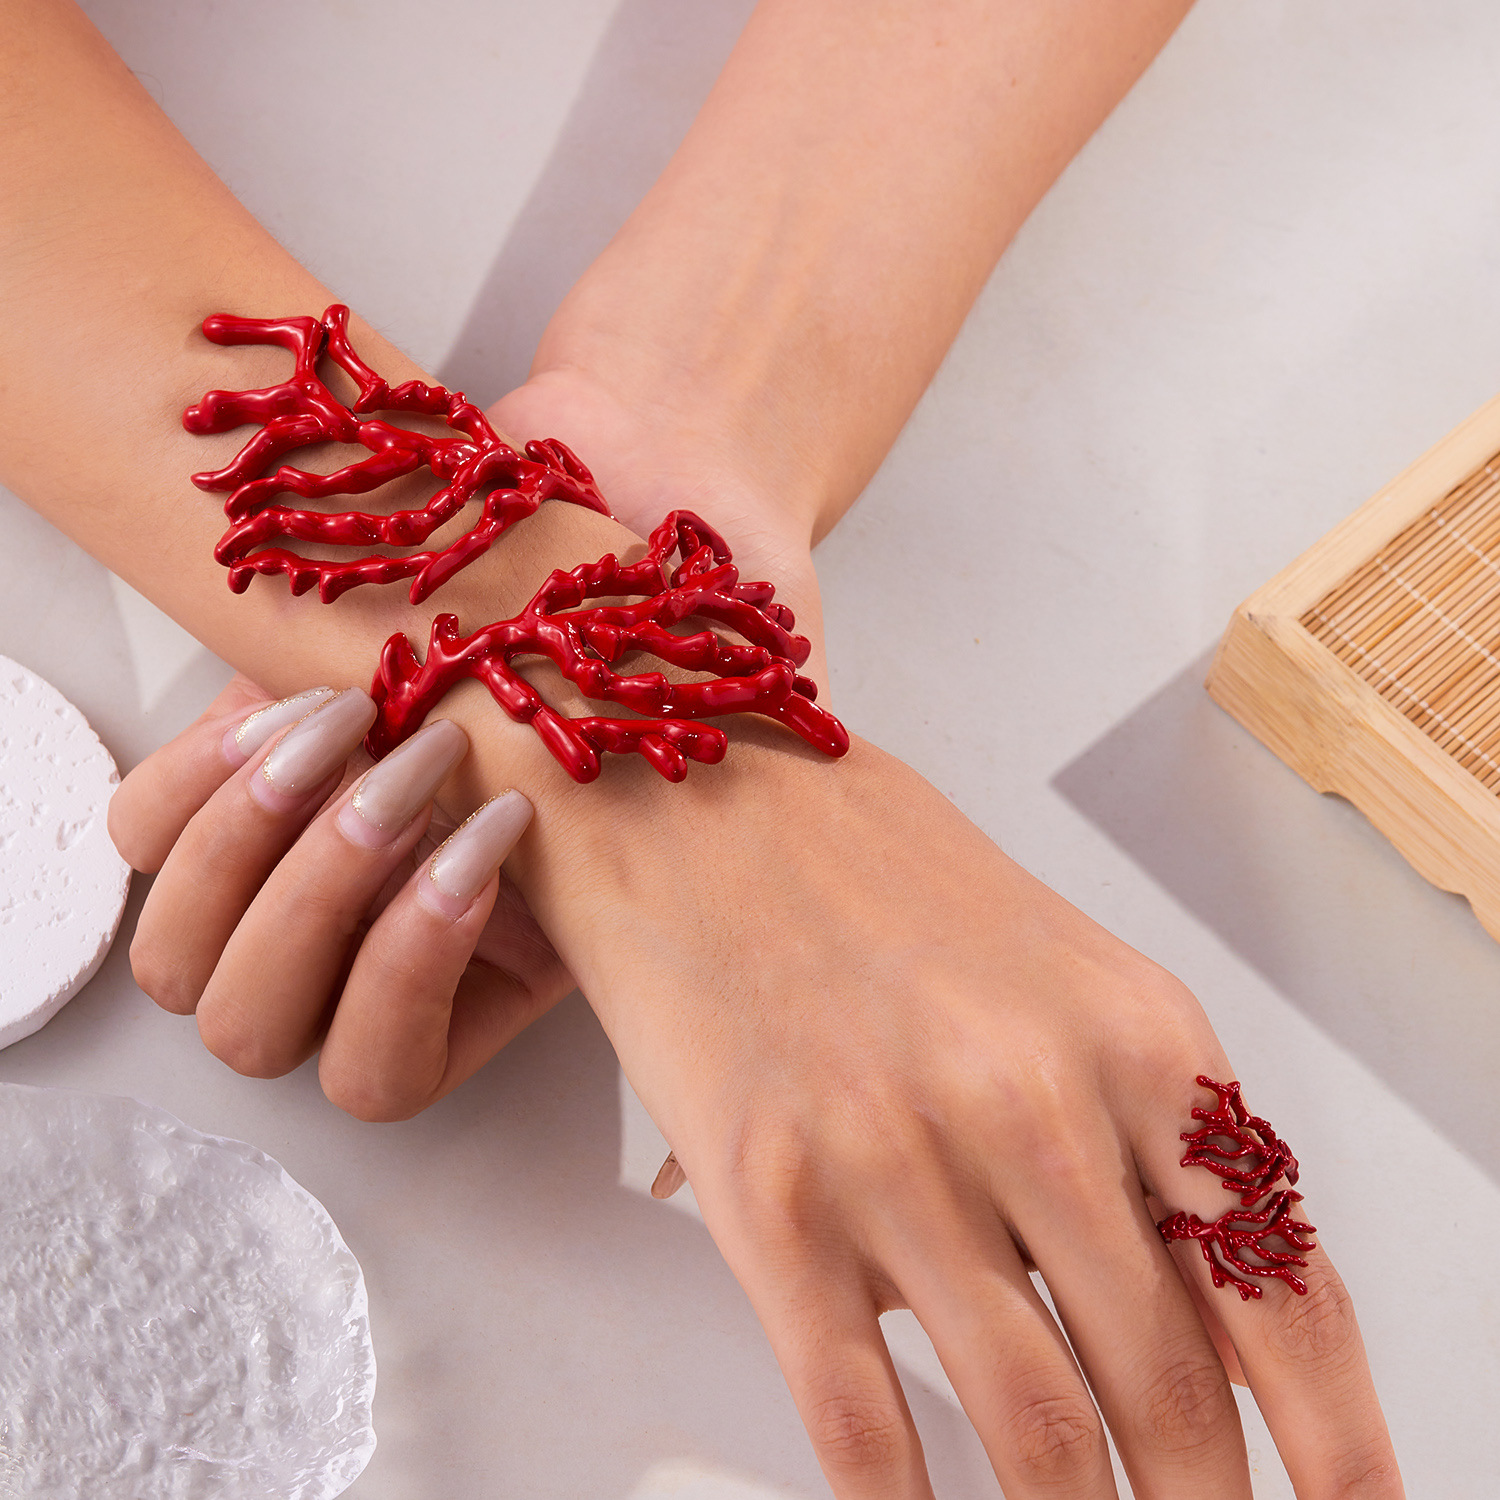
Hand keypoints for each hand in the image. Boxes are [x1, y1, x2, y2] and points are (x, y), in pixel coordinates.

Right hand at [129, 669, 1399, 1493]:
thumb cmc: (870, 872)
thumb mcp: (1053, 972)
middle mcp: (1029, 1096)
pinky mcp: (768, 1197)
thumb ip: (1135, 1132)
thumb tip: (1208, 1322)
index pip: (1283, 1287)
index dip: (1342, 1444)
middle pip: (1167, 1389)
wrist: (691, 784)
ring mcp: (893, 1153)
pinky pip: (862, 1421)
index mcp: (1132, 1031)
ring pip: (1033, 1428)